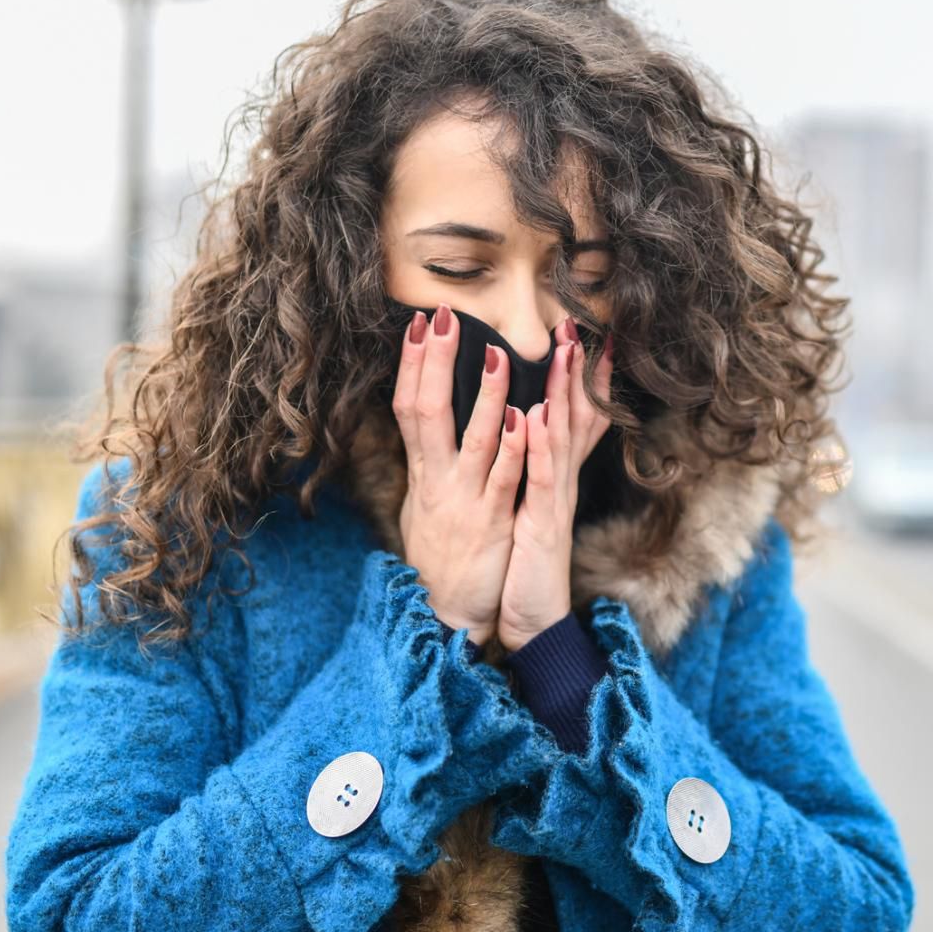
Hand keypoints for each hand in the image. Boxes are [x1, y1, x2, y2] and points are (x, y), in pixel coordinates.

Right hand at [392, 302, 528, 648]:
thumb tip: (425, 427)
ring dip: (484, 396)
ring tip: (497, 354)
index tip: (418, 323)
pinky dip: (514, 447)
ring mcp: (465, 501)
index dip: (411, 364)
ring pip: (473, 439)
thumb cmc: (440, 558)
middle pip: (426, 412)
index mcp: (423, 473)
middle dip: (433, 362)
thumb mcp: (424, 505)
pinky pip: (505, 480)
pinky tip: (523, 417)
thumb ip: (430, 464)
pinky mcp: (493, 523)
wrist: (448, 614)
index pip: (408, 407)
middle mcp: (437, 481)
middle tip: (441, 317)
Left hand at [497, 318, 614, 652]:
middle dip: (577, 368)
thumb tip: (529, 428)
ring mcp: (553, 501)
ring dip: (564, 393)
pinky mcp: (540, 524)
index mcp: (554, 476)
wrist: (531, 620)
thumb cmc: (526, 564)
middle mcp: (559, 481)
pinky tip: (530, 415)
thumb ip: (535, 469)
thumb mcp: (533, 508)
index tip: (590, 335)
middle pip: (574, 415)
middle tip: (578, 324)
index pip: (575, 417)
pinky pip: (539, 479)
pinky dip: (537, 446)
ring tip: (563, 351)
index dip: (585, 377)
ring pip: (561, 437)